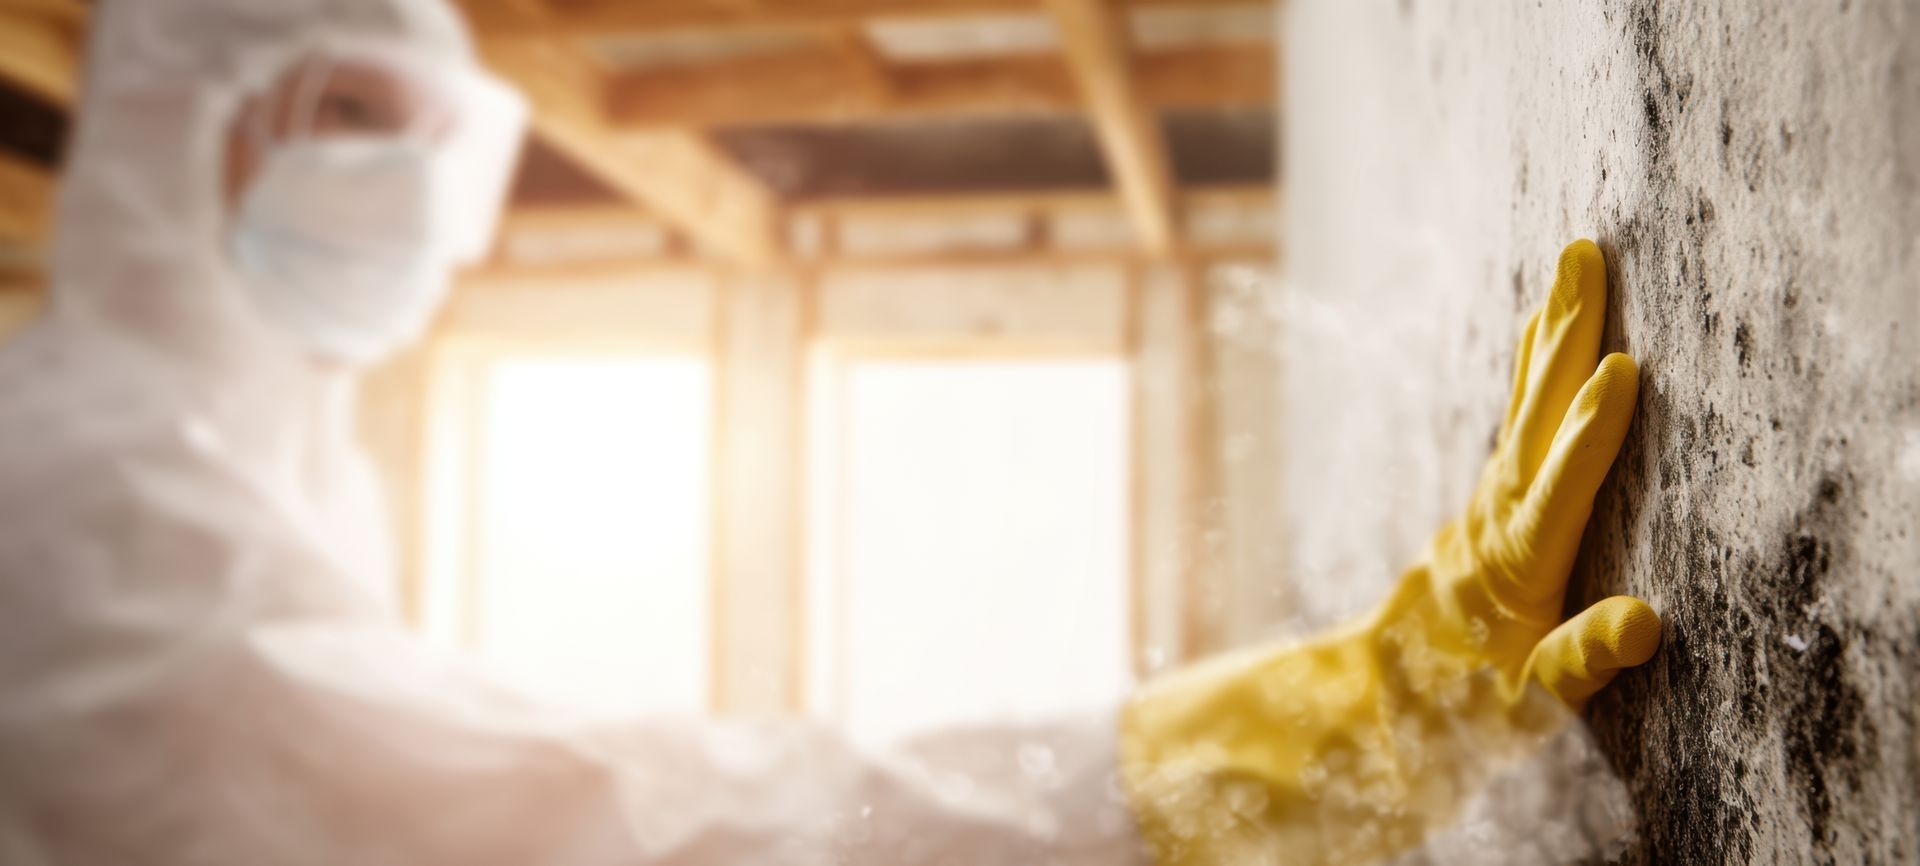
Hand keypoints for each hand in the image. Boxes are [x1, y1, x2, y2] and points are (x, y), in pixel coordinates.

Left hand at [1119, 239, 1659, 865]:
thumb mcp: (1524, 709)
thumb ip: (1576, 663)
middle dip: (1563, 337)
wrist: (1379, 715)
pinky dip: (1535, 375)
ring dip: (1551, 336)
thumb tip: (1643, 622)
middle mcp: (1495, 524)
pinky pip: (1517, 425)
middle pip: (1532, 418)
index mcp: (1514, 571)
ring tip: (1575, 266)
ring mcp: (1486, 510)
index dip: (1589, 435)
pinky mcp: (1486, 510)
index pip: (1556, 493)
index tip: (1621, 370)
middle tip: (1584, 256)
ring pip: (1523, 407)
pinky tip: (1548, 338)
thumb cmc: (1460, 719)